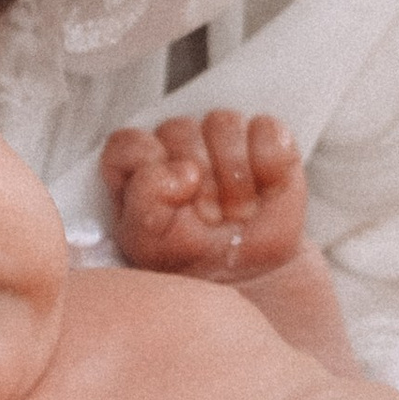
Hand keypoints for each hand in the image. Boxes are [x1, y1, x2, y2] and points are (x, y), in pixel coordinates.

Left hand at [102, 110, 309, 280]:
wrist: (249, 276)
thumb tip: (181, 171)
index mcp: (140, 167)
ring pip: (223, 122)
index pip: (129, 143)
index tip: (170, 200)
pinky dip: (268, 161)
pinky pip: (266, 128)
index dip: (148, 166)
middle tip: (207, 215)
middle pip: (179, 129)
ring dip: (233, 174)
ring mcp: (223, 140)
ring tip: (236, 207)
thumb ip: (143, 201)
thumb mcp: (151, 243)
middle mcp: (178, 147)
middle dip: (197, 180)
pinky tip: (265, 188)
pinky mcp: (268, 142)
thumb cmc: (193, 257)